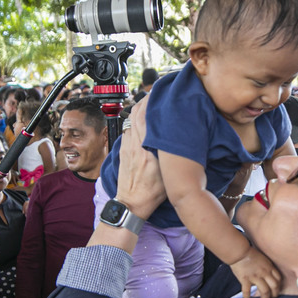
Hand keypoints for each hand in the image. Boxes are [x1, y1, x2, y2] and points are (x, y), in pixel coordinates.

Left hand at [117, 97, 165, 219]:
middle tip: (156, 93)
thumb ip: (168, 152)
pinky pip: (129, 130)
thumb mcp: (167, 172)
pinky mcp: (123, 151)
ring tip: (151, 105)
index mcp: (146, 148)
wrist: (131, 204)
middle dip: (145, 100)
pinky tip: (143, 123)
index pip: (146, 116)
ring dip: (140, 110)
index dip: (151, 101)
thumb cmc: (152, 192)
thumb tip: (175, 134)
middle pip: (136, 113)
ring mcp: (126, 147)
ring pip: (131, 120)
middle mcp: (134, 144)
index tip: (160, 92)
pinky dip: (136, 122)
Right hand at [229, 245, 281, 297]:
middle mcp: (264, 273)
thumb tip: (267, 276)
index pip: (278, 279)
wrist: (239, 252)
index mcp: (269, 267)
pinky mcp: (245, 279)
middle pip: (274, 286)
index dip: (278, 286)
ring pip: (265, 291)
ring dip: (265, 297)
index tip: (275, 289)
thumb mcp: (263, 259)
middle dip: (274, 294)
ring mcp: (255, 276)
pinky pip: (247, 291)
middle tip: (271, 297)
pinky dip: (247, 296)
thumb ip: (267, 268)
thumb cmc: (250, 254)